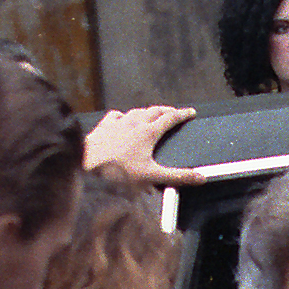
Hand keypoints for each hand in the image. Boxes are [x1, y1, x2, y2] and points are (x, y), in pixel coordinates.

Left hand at [82, 105, 204, 183]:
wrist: (88, 171)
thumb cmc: (119, 175)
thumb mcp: (153, 177)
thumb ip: (178, 177)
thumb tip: (200, 177)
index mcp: (148, 133)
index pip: (170, 118)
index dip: (183, 114)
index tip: (190, 112)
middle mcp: (132, 123)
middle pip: (154, 111)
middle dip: (166, 111)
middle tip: (173, 113)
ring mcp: (116, 123)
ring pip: (135, 111)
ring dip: (146, 112)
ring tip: (151, 115)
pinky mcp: (102, 128)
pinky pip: (115, 116)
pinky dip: (123, 116)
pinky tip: (122, 120)